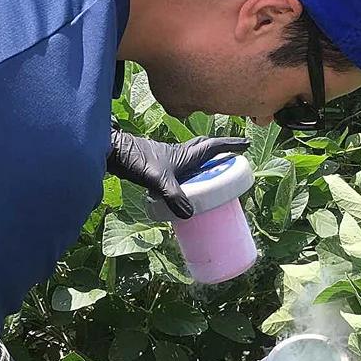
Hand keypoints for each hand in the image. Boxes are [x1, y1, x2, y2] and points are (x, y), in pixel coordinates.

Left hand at [107, 127, 249, 218]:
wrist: (113, 152)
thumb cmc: (137, 161)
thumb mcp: (158, 181)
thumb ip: (174, 197)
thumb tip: (189, 215)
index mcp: (186, 154)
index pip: (214, 146)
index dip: (231, 145)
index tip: (247, 144)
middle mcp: (181, 154)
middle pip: (206, 147)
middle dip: (222, 149)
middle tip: (234, 155)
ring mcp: (170, 158)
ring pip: (195, 154)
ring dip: (207, 158)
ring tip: (216, 169)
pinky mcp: (161, 165)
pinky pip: (184, 165)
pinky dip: (192, 169)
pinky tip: (189, 182)